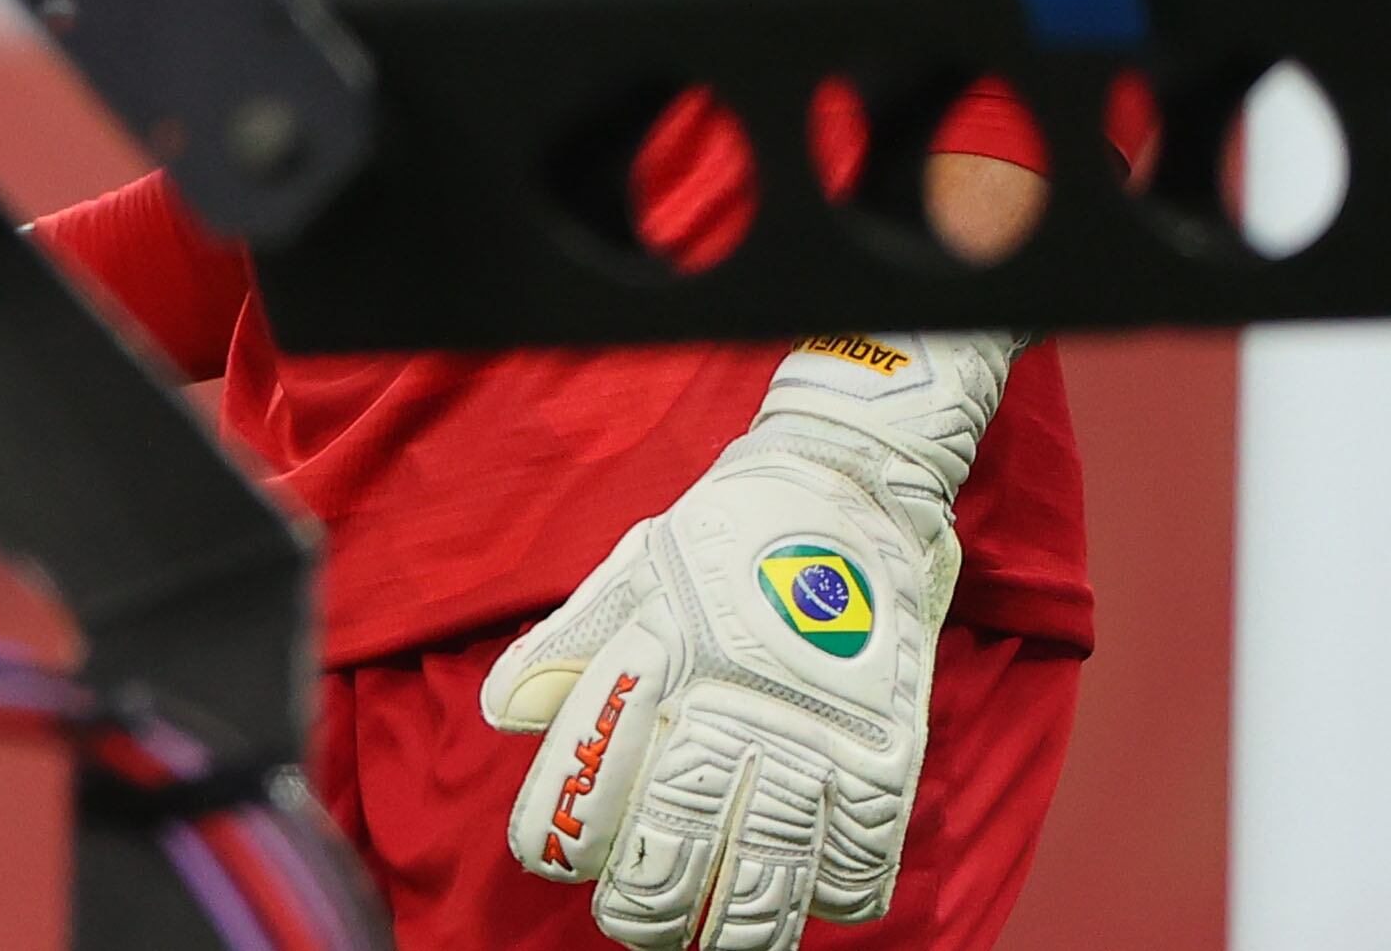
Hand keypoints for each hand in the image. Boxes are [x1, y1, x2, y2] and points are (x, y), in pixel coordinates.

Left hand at [481, 331, 1016, 950]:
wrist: (852, 485)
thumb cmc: (731, 532)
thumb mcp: (637, 567)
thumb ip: (571, 644)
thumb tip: (500, 712)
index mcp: (663, 652)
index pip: (592, 771)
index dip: (560, 833)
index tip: (551, 859)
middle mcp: (736, 702)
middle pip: (674, 844)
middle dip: (643, 905)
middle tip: (634, 921)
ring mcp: (819, 733)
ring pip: (765, 874)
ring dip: (733, 928)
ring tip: (709, 943)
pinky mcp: (890, 750)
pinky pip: (859, 862)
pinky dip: (832, 899)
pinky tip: (807, 898)